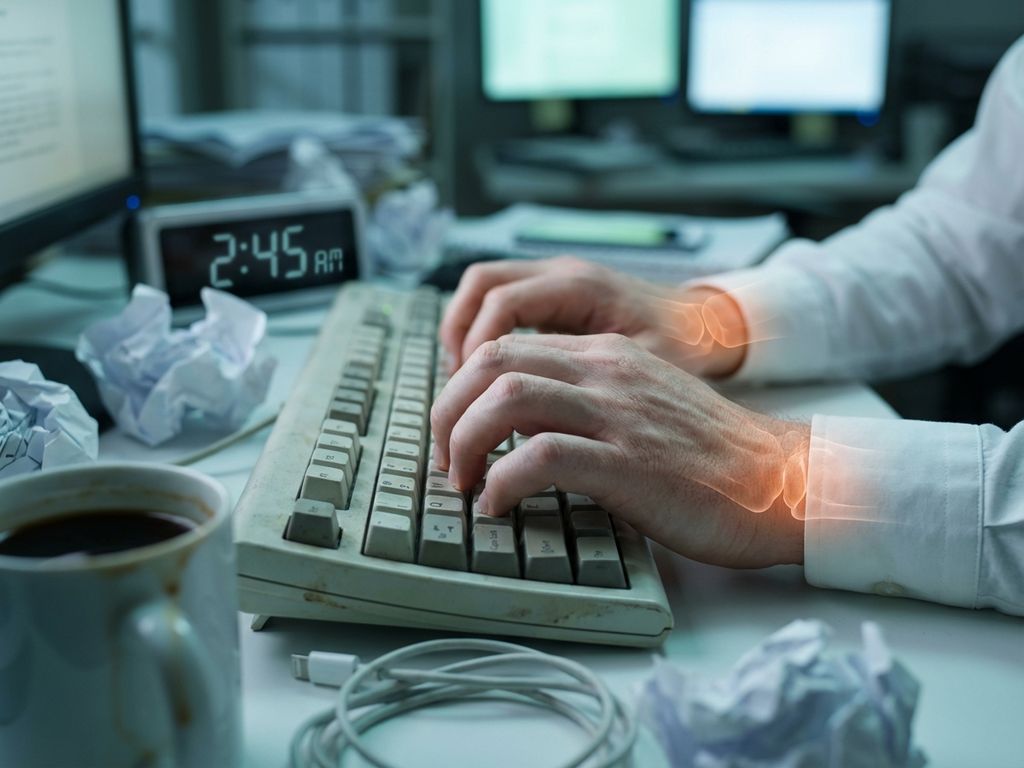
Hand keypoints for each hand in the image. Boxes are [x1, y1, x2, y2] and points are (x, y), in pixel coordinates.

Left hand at [430, 333, 806, 568]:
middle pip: (491, 362)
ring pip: (505, 398)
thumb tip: (525, 424)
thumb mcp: (643, 403)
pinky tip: (498, 505)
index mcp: (606, 355)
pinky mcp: (629, 462)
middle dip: (448, 411)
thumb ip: (590, 398)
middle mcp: (606, 372)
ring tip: (463, 483)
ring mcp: (617, 413)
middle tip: (445, 459)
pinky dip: (501, 481)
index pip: (505, 347)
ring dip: (464, 442)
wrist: (778, 480)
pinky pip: (540, 456)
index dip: (461, 390)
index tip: (454, 432)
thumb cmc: (710, 455)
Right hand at [439, 256, 747, 377]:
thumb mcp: (645, 371)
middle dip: (457, 344)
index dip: (477, 355)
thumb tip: (526, 424)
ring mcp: (557, 278)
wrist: (714, 325)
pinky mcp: (556, 294)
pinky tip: (486, 380)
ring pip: (483, 290)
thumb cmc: (688, 349)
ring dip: (463, 336)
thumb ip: (585, 390)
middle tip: (454, 400)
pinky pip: (501, 303)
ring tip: (461, 391)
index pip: (502, 306)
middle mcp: (563, 273)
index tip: (473, 404)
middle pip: (481, 288)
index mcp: (582, 287)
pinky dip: (483, 335)